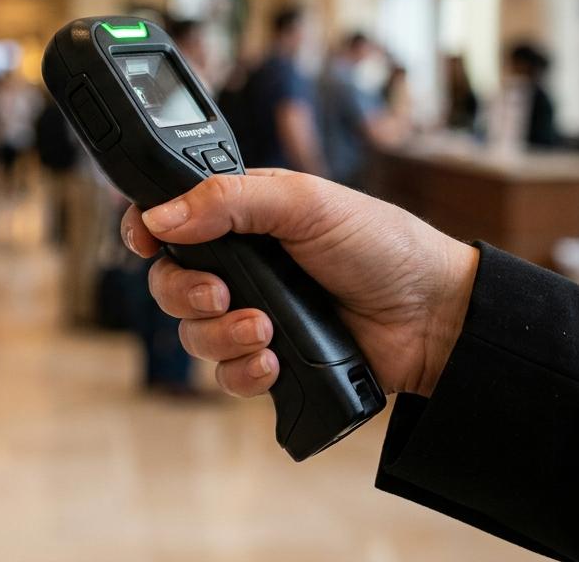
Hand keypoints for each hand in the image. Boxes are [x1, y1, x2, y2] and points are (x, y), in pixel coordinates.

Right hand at [122, 169, 478, 398]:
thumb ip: (229, 200)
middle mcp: (242, 267)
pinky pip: (226, 377)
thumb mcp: (305, 202)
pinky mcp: (273, 362)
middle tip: (221, 295)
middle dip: (185, 294)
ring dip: (221, 336)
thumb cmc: (381, 245)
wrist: (433, 316)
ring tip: (267, 329)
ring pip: (194, 335)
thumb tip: (161, 215)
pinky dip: (243, 373)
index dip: (148, 232)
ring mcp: (255, 315)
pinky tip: (275, 362)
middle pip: (170, 284)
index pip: (172, 220)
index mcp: (243, 217)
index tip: (145, 242)